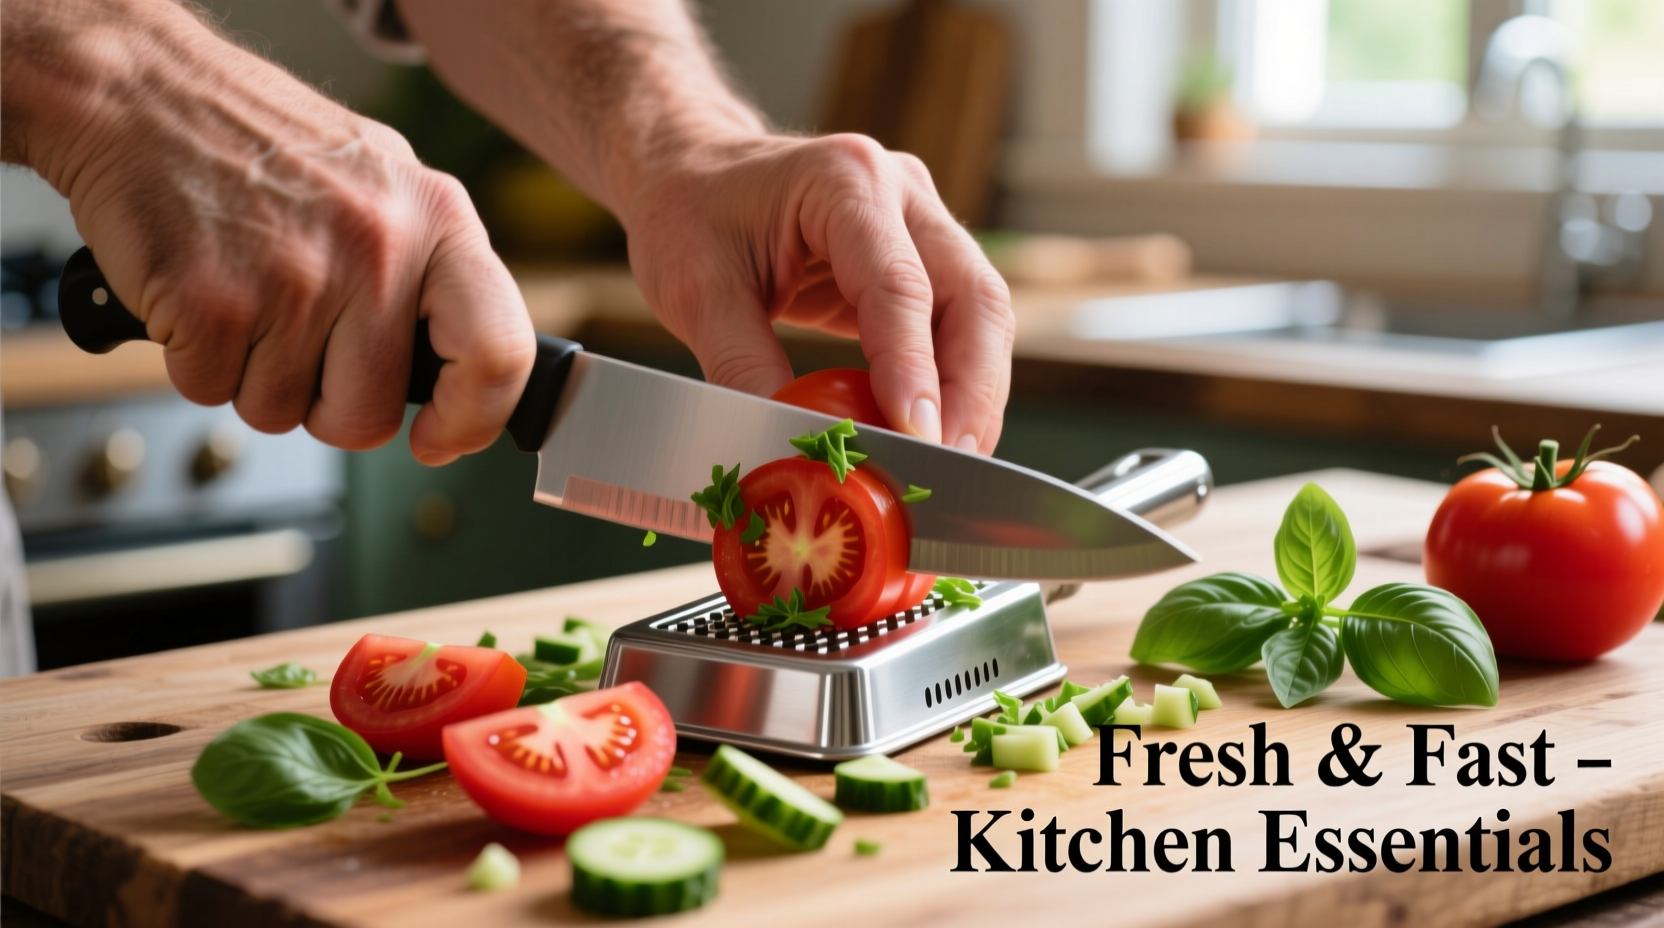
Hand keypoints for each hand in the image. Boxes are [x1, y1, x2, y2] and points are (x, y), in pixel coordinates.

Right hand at [1, 0, 532, 464]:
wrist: (141, 92)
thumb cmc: (263, 143)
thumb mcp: (385, 181)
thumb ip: (431, 270)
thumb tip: (467, 371)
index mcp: (438, 219)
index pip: (499, 352)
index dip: (473, 419)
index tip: (439, 438)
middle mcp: (379, 249)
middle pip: (369, 415)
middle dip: (326, 405)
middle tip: (297, 343)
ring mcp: (296, 279)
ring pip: (280, 411)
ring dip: (251, 375)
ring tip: (245, 294)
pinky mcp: (213, 303)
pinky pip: (210, 390)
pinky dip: (193, 360)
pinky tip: (199, 292)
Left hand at [623, 134, 1014, 453]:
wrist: (689, 175)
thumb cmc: (687, 217)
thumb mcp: (696, 293)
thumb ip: (743, 370)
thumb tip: (789, 450)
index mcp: (845, 180)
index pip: (900, 284)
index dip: (915, 367)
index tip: (917, 435)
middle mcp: (901, 192)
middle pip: (973, 297)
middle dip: (969, 390)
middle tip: (948, 464)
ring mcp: (920, 224)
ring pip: (981, 316)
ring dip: (973, 395)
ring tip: (947, 463)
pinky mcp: (921, 262)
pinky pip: (958, 328)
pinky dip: (954, 385)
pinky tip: (934, 435)